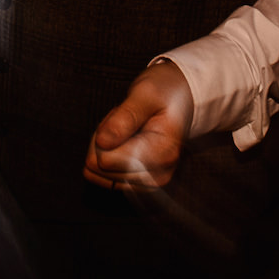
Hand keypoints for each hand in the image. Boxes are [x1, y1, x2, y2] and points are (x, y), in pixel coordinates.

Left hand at [85, 60, 194, 189]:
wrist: (180, 99)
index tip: (123, 113)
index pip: (106, 160)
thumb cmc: (164, 93)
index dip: (105, 132)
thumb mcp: (146, 94)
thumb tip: (103, 143)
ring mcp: (149, 183)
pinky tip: (125, 139)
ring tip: (127, 127)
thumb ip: (125, 117)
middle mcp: (158, 176)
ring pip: (99, 172)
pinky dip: (107, 155)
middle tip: (124, 119)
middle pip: (100, 167)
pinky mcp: (139, 185)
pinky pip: (103, 176)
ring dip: (105, 146)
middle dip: (103, 139)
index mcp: (163, 155)